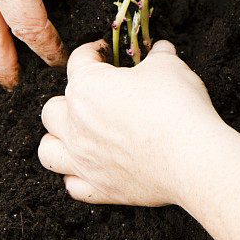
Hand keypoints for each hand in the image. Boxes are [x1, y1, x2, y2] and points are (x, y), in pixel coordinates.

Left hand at [38, 40, 222, 205]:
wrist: (192, 158)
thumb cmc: (177, 107)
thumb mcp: (169, 67)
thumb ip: (159, 57)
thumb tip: (161, 51)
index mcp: (86, 88)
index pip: (78, 61)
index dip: (93, 52)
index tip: (104, 53)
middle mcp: (75, 126)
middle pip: (51, 110)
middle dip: (68, 100)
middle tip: (93, 98)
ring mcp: (83, 161)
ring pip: (47, 150)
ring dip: (57, 141)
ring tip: (77, 136)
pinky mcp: (99, 189)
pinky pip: (72, 186)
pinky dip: (76, 177)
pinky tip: (91, 169)